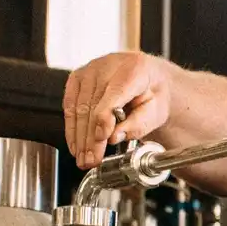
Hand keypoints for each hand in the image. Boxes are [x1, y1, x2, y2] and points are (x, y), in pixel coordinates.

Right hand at [64, 52, 170, 169]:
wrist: (149, 78)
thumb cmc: (153, 94)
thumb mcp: (157, 111)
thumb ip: (139, 124)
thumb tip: (114, 136)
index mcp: (134, 69)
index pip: (114, 95)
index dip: (105, 119)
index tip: (102, 140)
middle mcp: (108, 65)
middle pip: (93, 105)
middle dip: (91, 138)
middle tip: (92, 160)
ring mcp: (90, 70)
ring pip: (79, 108)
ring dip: (79, 137)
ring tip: (83, 159)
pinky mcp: (77, 77)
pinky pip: (70, 105)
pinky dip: (71, 128)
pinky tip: (75, 145)